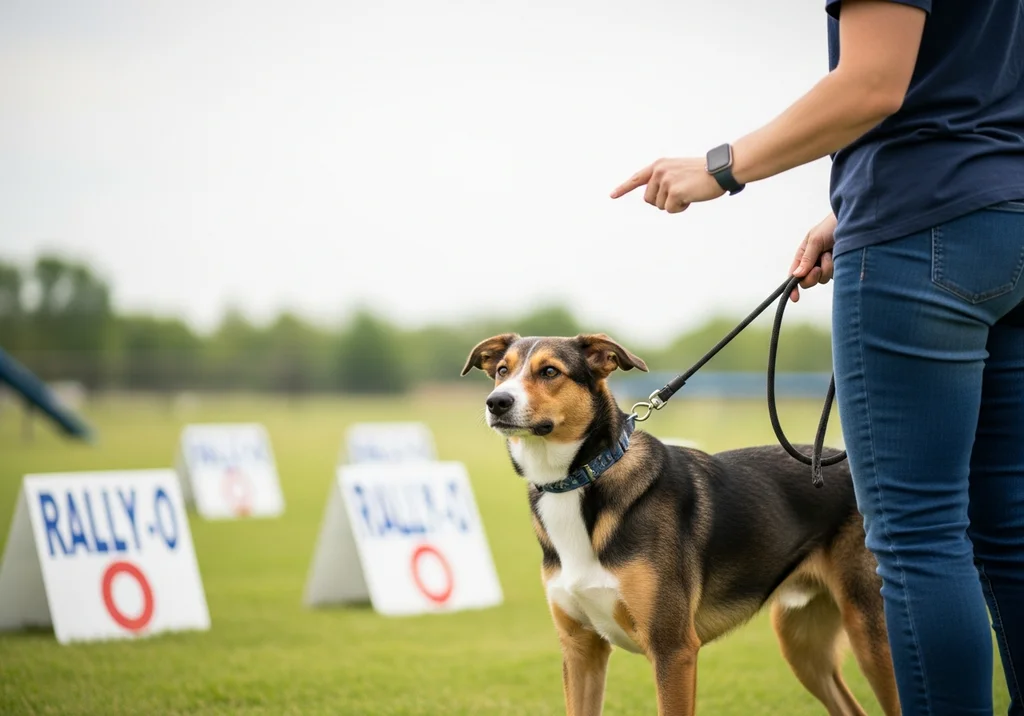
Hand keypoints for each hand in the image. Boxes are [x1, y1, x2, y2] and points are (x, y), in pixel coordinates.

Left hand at [610, 157, 724, 212]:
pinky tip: (692, 196)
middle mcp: (659, 171)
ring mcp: (666, 181)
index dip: (623, 188)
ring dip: (674, 204)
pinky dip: (681, 208)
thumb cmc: (703, 173)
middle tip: (682, 191)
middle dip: (663, 202)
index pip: (637, 178)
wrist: (720, 170)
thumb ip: (664, 181)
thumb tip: (653, 199)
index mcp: (659, 165)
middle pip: (649, 200)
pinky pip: (671, 209)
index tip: (612, 195)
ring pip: (660, 206)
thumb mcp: (679, 171)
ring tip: (689, 191)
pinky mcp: (674, 191)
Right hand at [789, 212, 836, 301]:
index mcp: (803, 255)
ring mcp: (826, 266)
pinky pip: (835, 276)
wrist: (855, 221)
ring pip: (822, 279)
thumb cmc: (831, 226)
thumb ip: (806, 258)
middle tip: (817, 269)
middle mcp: (813, 262)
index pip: (794, 274)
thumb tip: (796, 275)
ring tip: (831, 253)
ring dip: (827, 268)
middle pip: (807, 281)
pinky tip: (839, 256)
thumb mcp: (815, 240)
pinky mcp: (839, 268)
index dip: (793, 287)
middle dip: (812, 277)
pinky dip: (836, 267)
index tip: (795, 298)